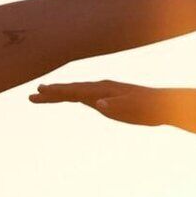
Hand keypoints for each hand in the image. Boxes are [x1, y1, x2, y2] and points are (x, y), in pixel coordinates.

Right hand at [29, 79, 170, 124]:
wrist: (163, 104)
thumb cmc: (148, 107)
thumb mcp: (132, 108)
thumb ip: (115, 105)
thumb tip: (98, 103)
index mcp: (103, 89)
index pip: (75, 90)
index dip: (57, 91)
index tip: (40, 91)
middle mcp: (100, 88)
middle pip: (70, 89)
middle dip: (52, 92)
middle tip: (32, 95)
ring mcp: (103, 92)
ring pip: (75, 92)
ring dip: (58, 94)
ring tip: (42, 94)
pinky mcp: (107, 98)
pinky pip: (83, 96)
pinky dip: (71, 96)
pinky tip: (66, 98)